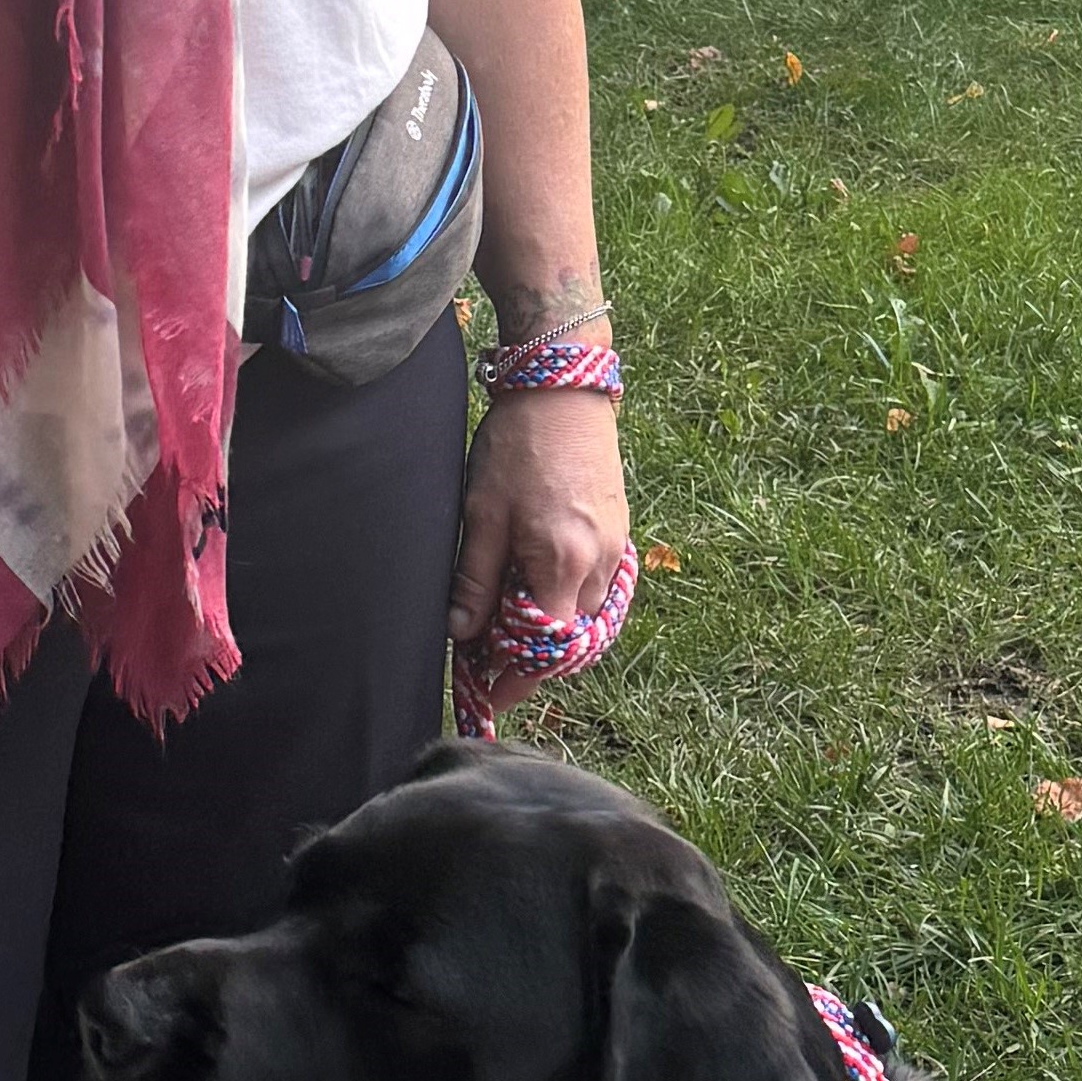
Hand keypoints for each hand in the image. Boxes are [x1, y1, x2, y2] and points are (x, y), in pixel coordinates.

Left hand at [449, 378, 630, 667]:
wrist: (563, 388)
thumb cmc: (518, 445)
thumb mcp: (482, 514)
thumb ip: (475, 580)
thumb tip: (462, 635)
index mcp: (564, 563)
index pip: (544, 648)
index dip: (513, 677)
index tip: (485, 692)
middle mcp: (600, 564)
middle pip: (570, 642)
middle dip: (530, 661)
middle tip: (487, 664)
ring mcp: (616, 549)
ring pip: (586, 618)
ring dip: (551, 634)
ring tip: (506, 631)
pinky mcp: (619, 533)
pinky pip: (598, 592)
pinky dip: (568, 606)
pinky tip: (537, 597)